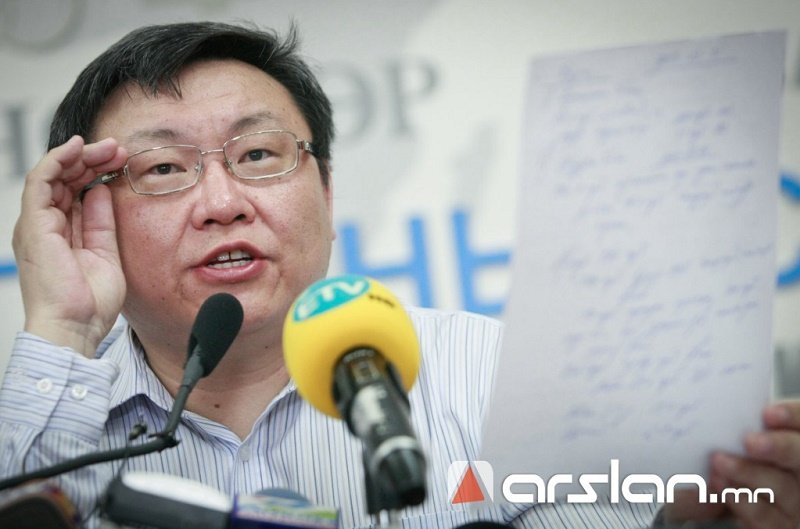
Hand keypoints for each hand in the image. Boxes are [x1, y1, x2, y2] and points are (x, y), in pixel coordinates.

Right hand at [13, 135, 128, 356]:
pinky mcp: (33, 224)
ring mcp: (37, 224)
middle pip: (65, 179)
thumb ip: (101, 222)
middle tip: (119, 149)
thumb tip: (102, 191)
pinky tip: (78, 148)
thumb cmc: (91, 302)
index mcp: (61, 234)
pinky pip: (41, 180)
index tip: (123, 162)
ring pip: (53, 175)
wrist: (76, 326)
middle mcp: (45, 226)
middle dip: (92, 160)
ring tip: (108, 146)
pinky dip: (58, 159)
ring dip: (80, 155)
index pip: (74, 191)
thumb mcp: (106, 253)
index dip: (97, 172)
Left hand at [664, 401, 799, 528]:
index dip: (792, 416)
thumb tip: (715, 401)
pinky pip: (764, 517)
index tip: (768, 413)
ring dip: (750, 474)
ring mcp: (796, 502)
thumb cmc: (741, 456)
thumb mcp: (744, 435)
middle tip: (750, 441)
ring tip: (720, 462)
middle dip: (779, 448)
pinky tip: (721, 486)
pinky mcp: (779, 524)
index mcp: (796, 439)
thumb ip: (741, 421)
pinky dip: (740, 501)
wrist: (735, 500)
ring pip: (783, 488)